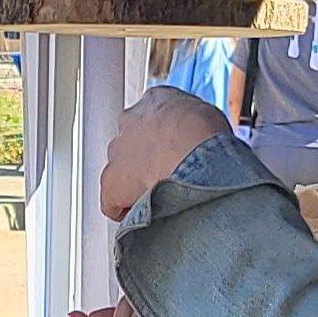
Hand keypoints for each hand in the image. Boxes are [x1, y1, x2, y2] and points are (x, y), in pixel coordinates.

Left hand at [97, 90, 231, 220]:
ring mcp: (117, 151)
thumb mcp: (207, 115)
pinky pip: (110, 201)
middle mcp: (130, 121)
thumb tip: (201, 135)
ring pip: (120, 170)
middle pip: (131, 143)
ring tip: (156, 195)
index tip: (171, 150)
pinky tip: (139, 215)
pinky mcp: (111, 181)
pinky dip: (121, 209)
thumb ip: (194, 123)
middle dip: (144, 159)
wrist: (194, 153)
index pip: (151, 118)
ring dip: (134, 182)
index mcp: (155, 101)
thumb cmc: (205, 134)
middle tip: (164, 173)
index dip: (161, 138)